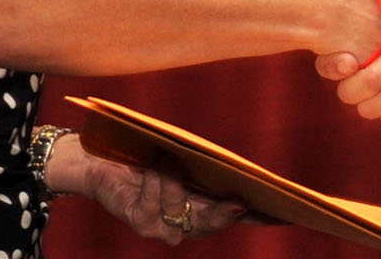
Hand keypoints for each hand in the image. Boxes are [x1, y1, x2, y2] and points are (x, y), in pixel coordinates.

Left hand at [45, 131, 244, 241]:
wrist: (100, 159)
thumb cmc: (147, 153)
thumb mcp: (181, 157)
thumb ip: (204, 164)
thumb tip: (231, 163)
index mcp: (201, 208)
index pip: (234, 215)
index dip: (258, 216)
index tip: (280, 212)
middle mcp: (183, 224)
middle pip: (210, 223)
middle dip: (225, 213)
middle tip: (241, 200)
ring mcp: (161, 226)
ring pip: (177, 209)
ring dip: (175, 183)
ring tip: (173, 159)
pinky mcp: (138, 221)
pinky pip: (151, 203)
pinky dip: (154, 181)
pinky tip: (156, 163)